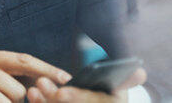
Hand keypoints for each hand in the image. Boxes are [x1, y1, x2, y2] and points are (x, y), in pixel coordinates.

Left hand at [26, 68, 146, 102]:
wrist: (98, 100)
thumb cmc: (109, 91)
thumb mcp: (120, 86)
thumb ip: (127, 80)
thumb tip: (140, 71)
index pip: (92, 102)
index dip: (76, 98)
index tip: (62, 92)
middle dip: (55, 99)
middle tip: (41, 83)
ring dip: (44, 102)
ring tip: (33, 89)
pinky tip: (32, 95)